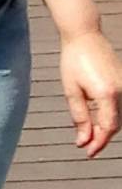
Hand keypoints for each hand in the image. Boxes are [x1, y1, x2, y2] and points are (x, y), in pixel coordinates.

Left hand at [59, 31, 121, 156]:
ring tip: (88, 133)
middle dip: (101, 137)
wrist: (84, 36)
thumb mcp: (71, 90)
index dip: (98, 143)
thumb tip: (82, 139)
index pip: (107, 127)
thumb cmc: (74, 59)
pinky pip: (120, 105)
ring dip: (105, 127)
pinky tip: (97, 119)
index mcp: (107, 93)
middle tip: (85, 146)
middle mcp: (121, 90)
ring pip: (119, 116)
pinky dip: (110, 115)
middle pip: (115, 124)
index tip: (87, 152)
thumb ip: (79, 116)